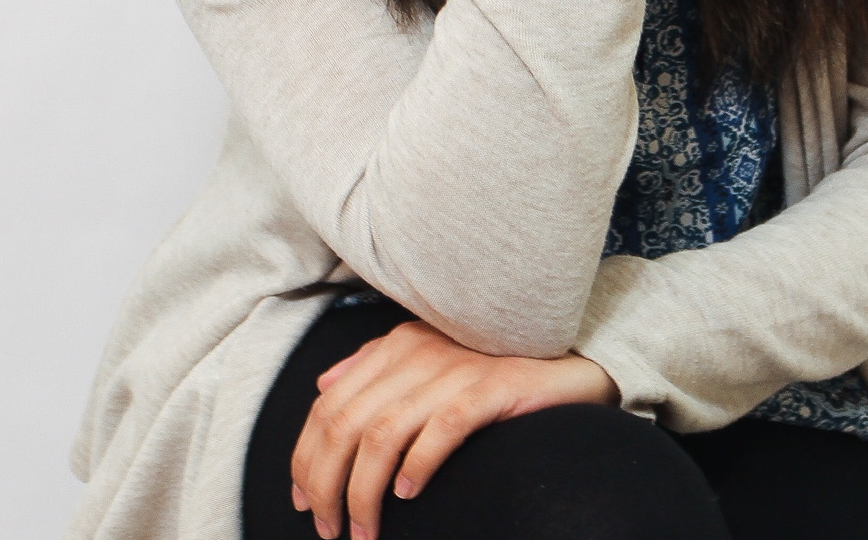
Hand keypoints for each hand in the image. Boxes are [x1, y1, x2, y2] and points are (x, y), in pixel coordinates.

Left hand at [290, 318, 618, 539]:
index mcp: (398, 346)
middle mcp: (419, 353)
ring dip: (363, 491)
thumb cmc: (489, 371)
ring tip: (362, 531)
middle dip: (326, 484)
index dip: (306, 456)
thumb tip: (325, 385)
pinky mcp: (490, 389)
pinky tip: (407, 493)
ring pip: (382, 432)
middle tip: (329, 529)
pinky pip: (441, 427)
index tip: (303, 501)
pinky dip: (416, 464)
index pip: (329, 405)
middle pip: (347, 422)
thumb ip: (374, 367)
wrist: (563, 364)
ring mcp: (455, 369)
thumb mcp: (426, 359)